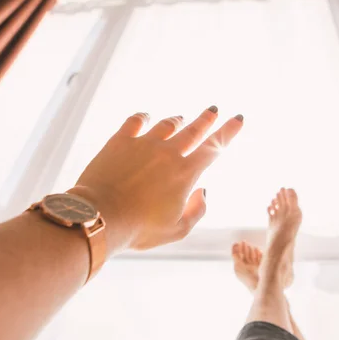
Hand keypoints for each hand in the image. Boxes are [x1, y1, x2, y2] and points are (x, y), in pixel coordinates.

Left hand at [71, 107, 243, 252]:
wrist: (100, 216)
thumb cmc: (139, 229)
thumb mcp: (177, 230)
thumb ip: (196, 210)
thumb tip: (203, 191)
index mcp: (185, 174)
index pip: (213, 148)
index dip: (228, 132)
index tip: (238, 119)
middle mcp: (168, 153)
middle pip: (193, 130)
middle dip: (207, 119)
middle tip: (215, 110)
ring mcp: (143, 144)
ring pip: (167, 125)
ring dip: (177, 120)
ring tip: (181, 118)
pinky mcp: (120, 141)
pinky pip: (135, 121)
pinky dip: (143, 117)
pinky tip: (146, 117)